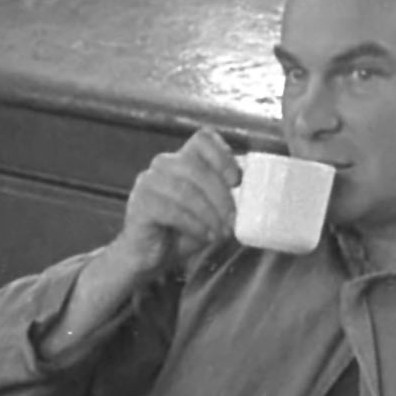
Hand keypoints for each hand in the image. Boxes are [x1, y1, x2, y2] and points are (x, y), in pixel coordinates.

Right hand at [53, 129, 245, 348]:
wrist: (149, 257)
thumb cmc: (182, 231)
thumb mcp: (211, 210)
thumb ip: (226, 196)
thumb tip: (256, 195)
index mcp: (182, 159)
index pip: (202, 139)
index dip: (222, 155)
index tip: (237, 181)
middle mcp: (163, 164)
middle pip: (196, 166)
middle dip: (220, 195)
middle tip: (232, 220)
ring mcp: (148, 182)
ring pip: (185, 190)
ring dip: (208, 214)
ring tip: (220, 233)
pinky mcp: (140, 204)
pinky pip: (171, 210)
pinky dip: (193, 224)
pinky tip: (205, 236)